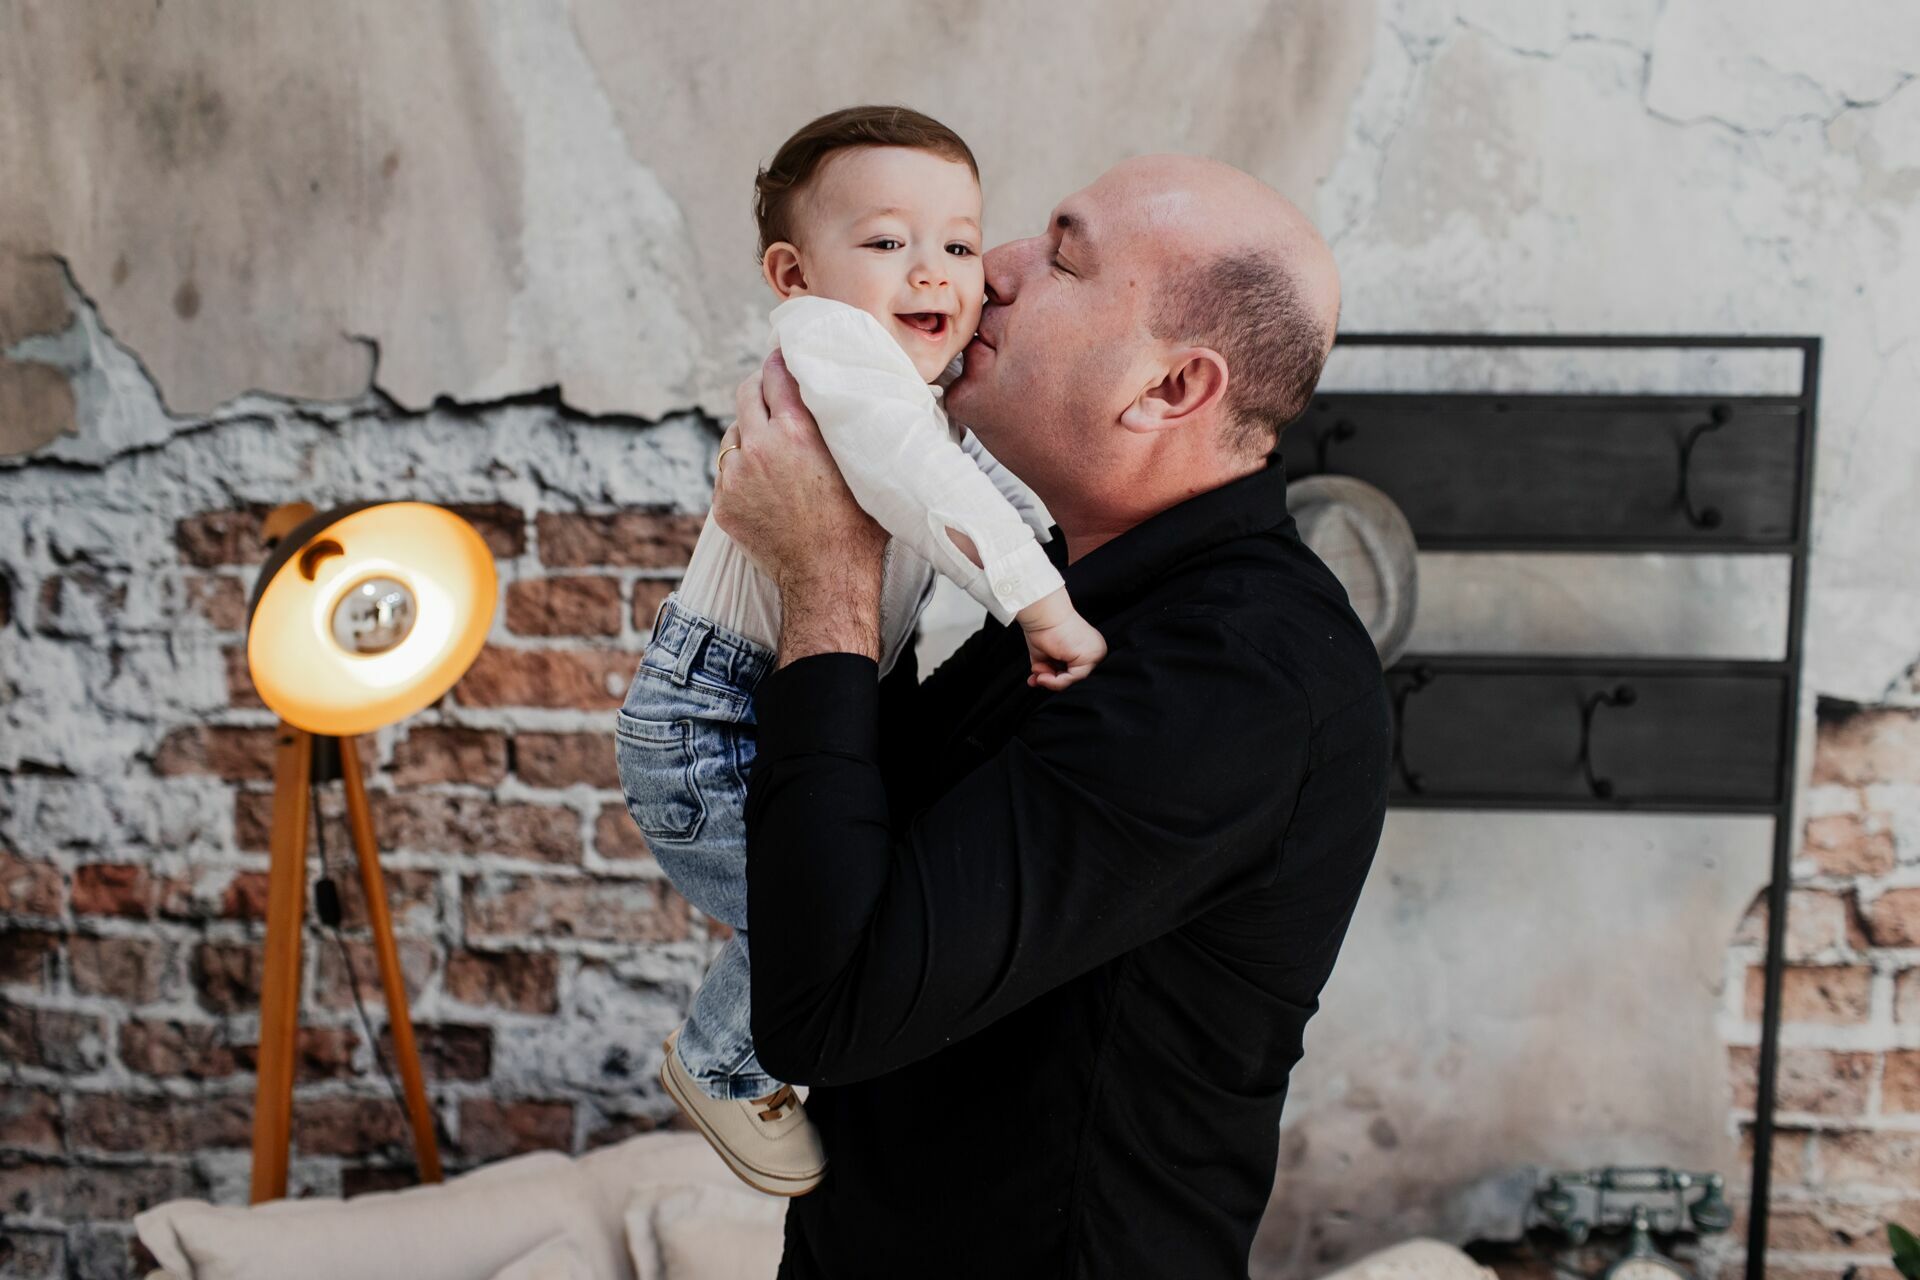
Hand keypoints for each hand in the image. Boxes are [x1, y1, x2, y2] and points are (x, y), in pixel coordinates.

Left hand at [711, 350, 888, 589]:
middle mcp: (759, 448)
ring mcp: (735, 477)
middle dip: (759, 388)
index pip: (777, 375)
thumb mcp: (861, 465)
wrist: (827, 578)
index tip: (782, 356)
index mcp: (795, 433)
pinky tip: (764, 484)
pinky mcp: (722, 505)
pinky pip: (727, 473)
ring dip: (749, 434)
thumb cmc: (857, 525)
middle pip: (746, 395)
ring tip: (772, 449)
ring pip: (734, 435)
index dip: (780, 361)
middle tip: (772, 390)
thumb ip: (847, 427)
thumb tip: (852, 395)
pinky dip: (741, 472)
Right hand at [1018, 591, 1107, 690]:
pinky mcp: (1091, 656)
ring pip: (1075, 681)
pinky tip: (1043, 675)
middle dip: (1052, 681)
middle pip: (1076, 678)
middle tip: (1037, 677)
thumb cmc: (1042, 629)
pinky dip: (1055, 681)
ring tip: (1038, 672)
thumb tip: (1040, 681)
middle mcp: (1095, 650)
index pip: (1075, 673)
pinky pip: (1073, 679)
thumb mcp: (1046, 655)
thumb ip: (1047, 669)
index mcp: (1088, 647)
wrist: (1043, 614)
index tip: (1038, 678)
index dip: (1055, 678)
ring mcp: (1096, 653)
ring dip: (1051, 681)